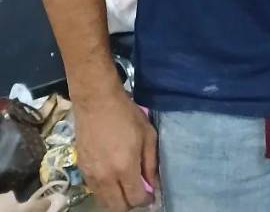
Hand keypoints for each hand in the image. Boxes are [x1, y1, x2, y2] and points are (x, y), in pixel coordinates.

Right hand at [73, 87, 157, 210]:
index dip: (146, 201)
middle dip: (131, 204)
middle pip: (117, 207)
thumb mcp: (148, 135)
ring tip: (126, 187)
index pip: (135, 199)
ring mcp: (91, 175)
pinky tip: (113, 179)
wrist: (96, 103)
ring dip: (117, 199)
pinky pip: (94, 191)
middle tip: (139, 193)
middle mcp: (106, 177)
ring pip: (104, 201)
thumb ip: (151, 163)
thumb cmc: (126, 115)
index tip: (151, 196)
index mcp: (125, 168)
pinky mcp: (81, 170)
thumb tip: (153, 184)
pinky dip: (105, 191)